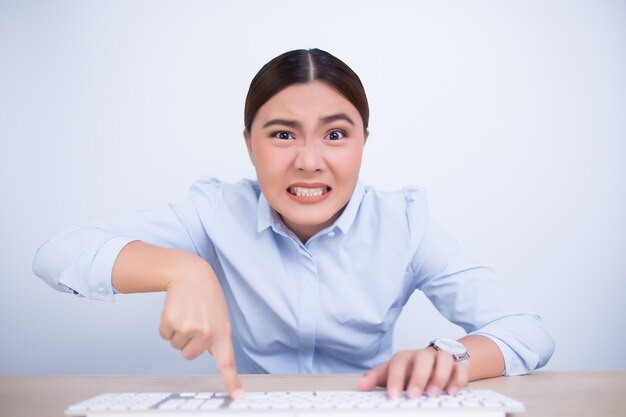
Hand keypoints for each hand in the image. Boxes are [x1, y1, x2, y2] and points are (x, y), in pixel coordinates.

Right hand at [159, 263, 243, 398]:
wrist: (191, 273)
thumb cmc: (206, 296)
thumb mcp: (220, 317)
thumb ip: (217, 339)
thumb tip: (213, 357)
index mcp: (222, 333)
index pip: (228, 362)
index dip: (232, 381)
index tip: (238, 397)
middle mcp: (207, 334)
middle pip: (188, 355)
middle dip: (188, 340)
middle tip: (195, 319)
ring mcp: (189, 328)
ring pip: (175, 345)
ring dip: (177, 331)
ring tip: (187, 312)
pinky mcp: (172, 322)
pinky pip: (164, 335)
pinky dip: (166, 325)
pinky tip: (176, 309)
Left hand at [357, 348, 467, 397]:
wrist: (433, 360)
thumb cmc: (409, 369)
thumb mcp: (391, 372)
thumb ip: (376, 379)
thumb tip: (360, 386)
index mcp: (405, 357)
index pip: (398, 363)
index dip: (395, 379)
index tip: (393, 396)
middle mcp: (423, 355)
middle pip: (423, 358)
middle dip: (419, 377)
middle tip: (415, 395)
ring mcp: (441, 358)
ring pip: (444, 358)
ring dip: (439, 376)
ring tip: (434, 394)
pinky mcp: (458, 364)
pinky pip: (461, 367)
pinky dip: (458, 379)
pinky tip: (452, 392)